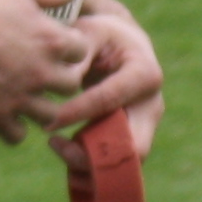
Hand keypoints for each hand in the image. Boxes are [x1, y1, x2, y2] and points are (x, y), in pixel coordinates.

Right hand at [0, 0, 99, 142]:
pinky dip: (13, 127)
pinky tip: (2, 112)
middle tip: (42, 71)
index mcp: (50, 39)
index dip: (70, 46)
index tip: (54, 45)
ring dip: (41, 106)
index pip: (83, 50)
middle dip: (60, 78)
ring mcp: (19, 99)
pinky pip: (18, 136)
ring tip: (25, 96)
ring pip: (50, 116)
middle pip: (72, 85)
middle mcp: (41, 72)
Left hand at [31, 0, 163, 165]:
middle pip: (132, 146)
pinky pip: (116, 164)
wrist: (119, 45)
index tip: (48, 122)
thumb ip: (76, 53)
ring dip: (90, 166)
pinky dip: (91, 167)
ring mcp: (147, 126)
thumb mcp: (88, 33)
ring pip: (125, 163)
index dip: (77, 114)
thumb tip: (66, 83)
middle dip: (94, 155)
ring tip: (57, 147)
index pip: (109, 100)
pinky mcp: (136, 138)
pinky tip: (64, 152)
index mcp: (145, 74)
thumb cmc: (100, 36)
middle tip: (56, 145)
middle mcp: (153, 105)